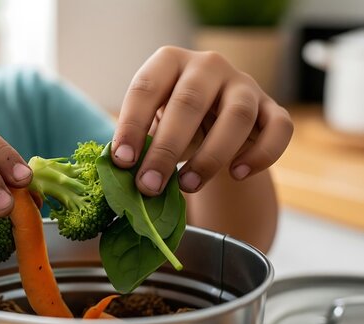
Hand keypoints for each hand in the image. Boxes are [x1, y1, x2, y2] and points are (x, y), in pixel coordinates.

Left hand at [111, 46, 292, 195]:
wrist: (215, 120)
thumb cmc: (173, 122)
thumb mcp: (152, 123)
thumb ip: (139, 141)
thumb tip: (121, 173)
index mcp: (169, 62)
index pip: (146, 88)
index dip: (131, 125)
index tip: (122, 161)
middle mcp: (208, 66)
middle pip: (189, 103)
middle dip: (165, 149)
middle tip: (149, 185)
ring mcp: (244, 84)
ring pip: (237, 116)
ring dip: (211, 156)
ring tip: (187, 185)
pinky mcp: (272, 108)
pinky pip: (278, 129)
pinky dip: (261, 154)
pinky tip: (237, 174)